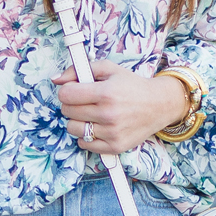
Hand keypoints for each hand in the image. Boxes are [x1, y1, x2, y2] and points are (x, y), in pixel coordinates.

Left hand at [54, 61, 190, 154]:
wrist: (159, 104)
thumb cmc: (132, 86)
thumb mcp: (109, 69)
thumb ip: (80, 69)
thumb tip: (55, 79)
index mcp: (106, 92)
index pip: (66, 94)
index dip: (67, 90)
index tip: (75, 90)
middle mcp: (108, 114)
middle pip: (67, 112)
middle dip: (72, 105)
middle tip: (86, 101)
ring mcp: (112, 133)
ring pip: (73, 129)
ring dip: (77, 121)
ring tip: (91, 114)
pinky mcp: (115, 146)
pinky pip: (84, 144)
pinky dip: (86, 136)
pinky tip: (97, 127)